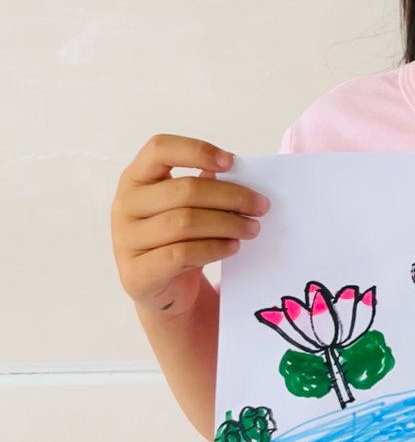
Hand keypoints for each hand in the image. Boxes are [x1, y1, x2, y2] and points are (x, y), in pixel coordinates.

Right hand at [110, 134, 270, 320]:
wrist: (164, 292)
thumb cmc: (177, 240)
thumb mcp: (186, 208)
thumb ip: (203, 185)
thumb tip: (236, 170)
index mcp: (136, 178)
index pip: (159, 149)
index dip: (197, 150)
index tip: (231, 162)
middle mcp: (125, 205)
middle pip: (184, 190)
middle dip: (231, 196)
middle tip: (261, 206)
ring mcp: (126, 240)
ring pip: (185, 222)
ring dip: (227, 223)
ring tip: (252, 228)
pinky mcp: (137, 273)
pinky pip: (182, 254)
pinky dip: (214, 248)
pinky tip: (233, 246)